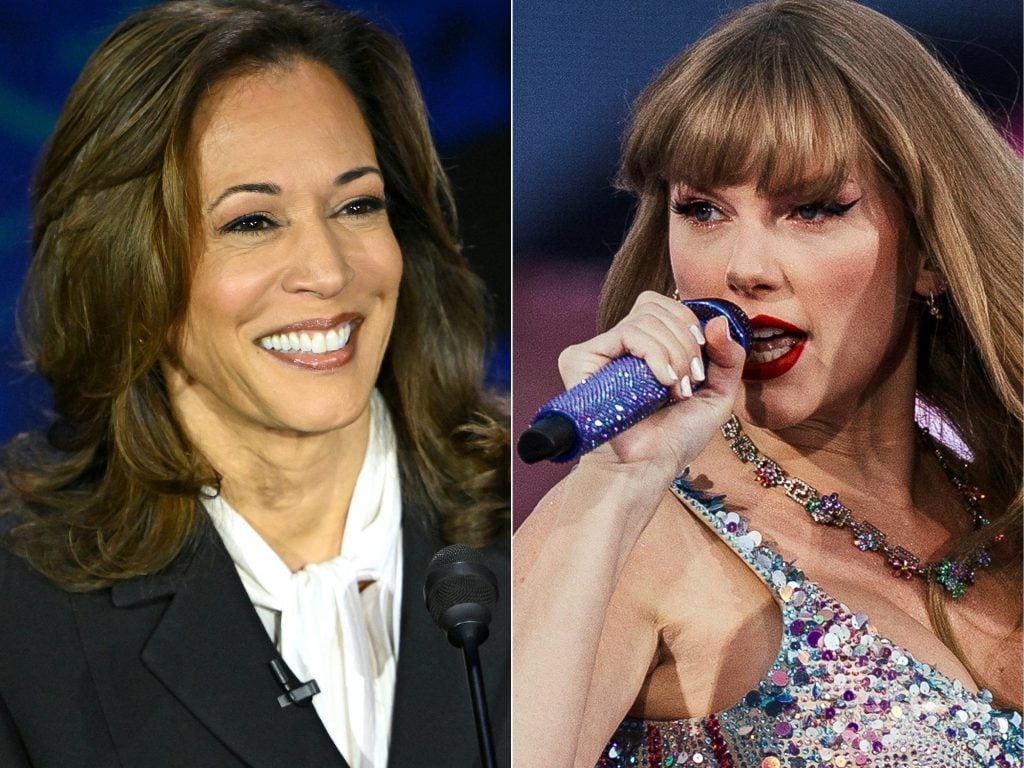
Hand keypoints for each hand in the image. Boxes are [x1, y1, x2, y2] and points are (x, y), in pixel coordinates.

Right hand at [557, 291, 745, 476]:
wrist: (648, 466)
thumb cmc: (675, 438)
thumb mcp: (717, 394)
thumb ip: (728, 356)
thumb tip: (719, 321)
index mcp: (644, 346)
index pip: (664, 305)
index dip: (688, 327)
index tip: (697, 370)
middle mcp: (618, 345)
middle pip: (656, 306)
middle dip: (685, 343)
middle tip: (687, 383)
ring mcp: (598, 351)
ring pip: (645, 319)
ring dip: (674, 354)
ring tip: (674, 390)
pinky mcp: (580, 359)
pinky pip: (627, 333)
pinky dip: (653, 354)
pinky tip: (659, 383)